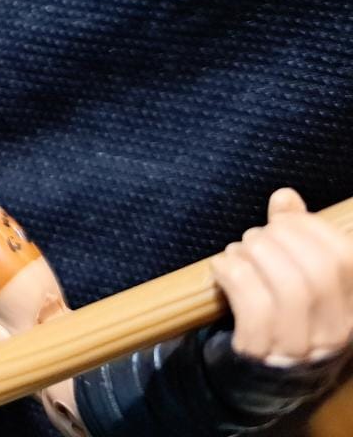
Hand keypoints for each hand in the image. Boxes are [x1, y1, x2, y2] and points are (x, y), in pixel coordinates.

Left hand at [210, 188, 352, 365]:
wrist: (259, 363)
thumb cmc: (280, 305)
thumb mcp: (294, 269)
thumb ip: (293, 232)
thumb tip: (285, 197)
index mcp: (350, 303)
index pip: (345, 258)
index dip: (311, 227)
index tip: (282, 218)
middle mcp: (335, 329)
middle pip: (316, 272)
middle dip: (278, 240)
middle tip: (254, 236)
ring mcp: (301, 346)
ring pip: (288, 289)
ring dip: (255, 256)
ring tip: (238, 250)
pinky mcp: (262, 352)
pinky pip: (253, 308)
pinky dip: (233, 276)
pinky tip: (221, 267)